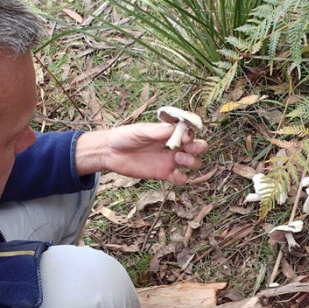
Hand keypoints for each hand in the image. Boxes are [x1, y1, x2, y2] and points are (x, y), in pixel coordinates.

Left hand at [75, 123, 207, 184]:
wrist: (110, 153)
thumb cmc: (125, 137)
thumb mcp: (140, 131)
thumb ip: (157, 132)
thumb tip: (175, 129)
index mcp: (169, 132)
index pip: (189, 131)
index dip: (191, 133)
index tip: (185, 136)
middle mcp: (173, 146)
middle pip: (196, 147)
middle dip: (198, 147)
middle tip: (188, 148)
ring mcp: (170, 160)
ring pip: (192, 162)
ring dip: (191, 161)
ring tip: (177, 159)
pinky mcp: (164, 173)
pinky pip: (180, 178)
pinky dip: (182, 178)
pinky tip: (176, 176)